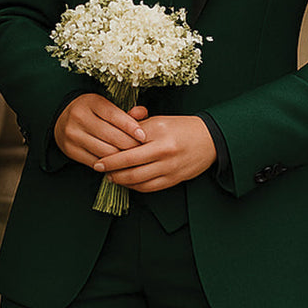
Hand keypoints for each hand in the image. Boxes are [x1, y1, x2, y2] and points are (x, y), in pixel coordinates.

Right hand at [54, 93, 146, 167]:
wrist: (63, 119)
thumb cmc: (93, 113)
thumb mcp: (106, 106)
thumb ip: (125, 112)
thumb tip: (142, 113)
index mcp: (91, 102)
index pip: (114, 115)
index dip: (130, 126)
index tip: (143, 136)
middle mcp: (80, 117)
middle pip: (111, 136)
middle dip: (129, 145)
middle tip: (142, 151)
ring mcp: (73, 134)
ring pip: (104, 151)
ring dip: (121, 158)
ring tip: (133, 159)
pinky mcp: (70, 150)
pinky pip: (95, 162)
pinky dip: (109, 165)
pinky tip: (118, 165)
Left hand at [94, 112, 216, 191]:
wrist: (210, 139)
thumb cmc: (181, 127)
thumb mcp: (159, 120)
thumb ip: (137, 125)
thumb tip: (114, 130)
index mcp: (158, 131)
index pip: (128, 142)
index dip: (111, 150)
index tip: (98, 153)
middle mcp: (164, 150)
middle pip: (130, 162)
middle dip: (111, 166)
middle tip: (98, 167)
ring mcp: (169, 166)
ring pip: (138, 178)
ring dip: (121, 179)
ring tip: (110, 176)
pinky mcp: (174, 179)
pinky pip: (149, 187)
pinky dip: (135, 187)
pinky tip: (127, 183)